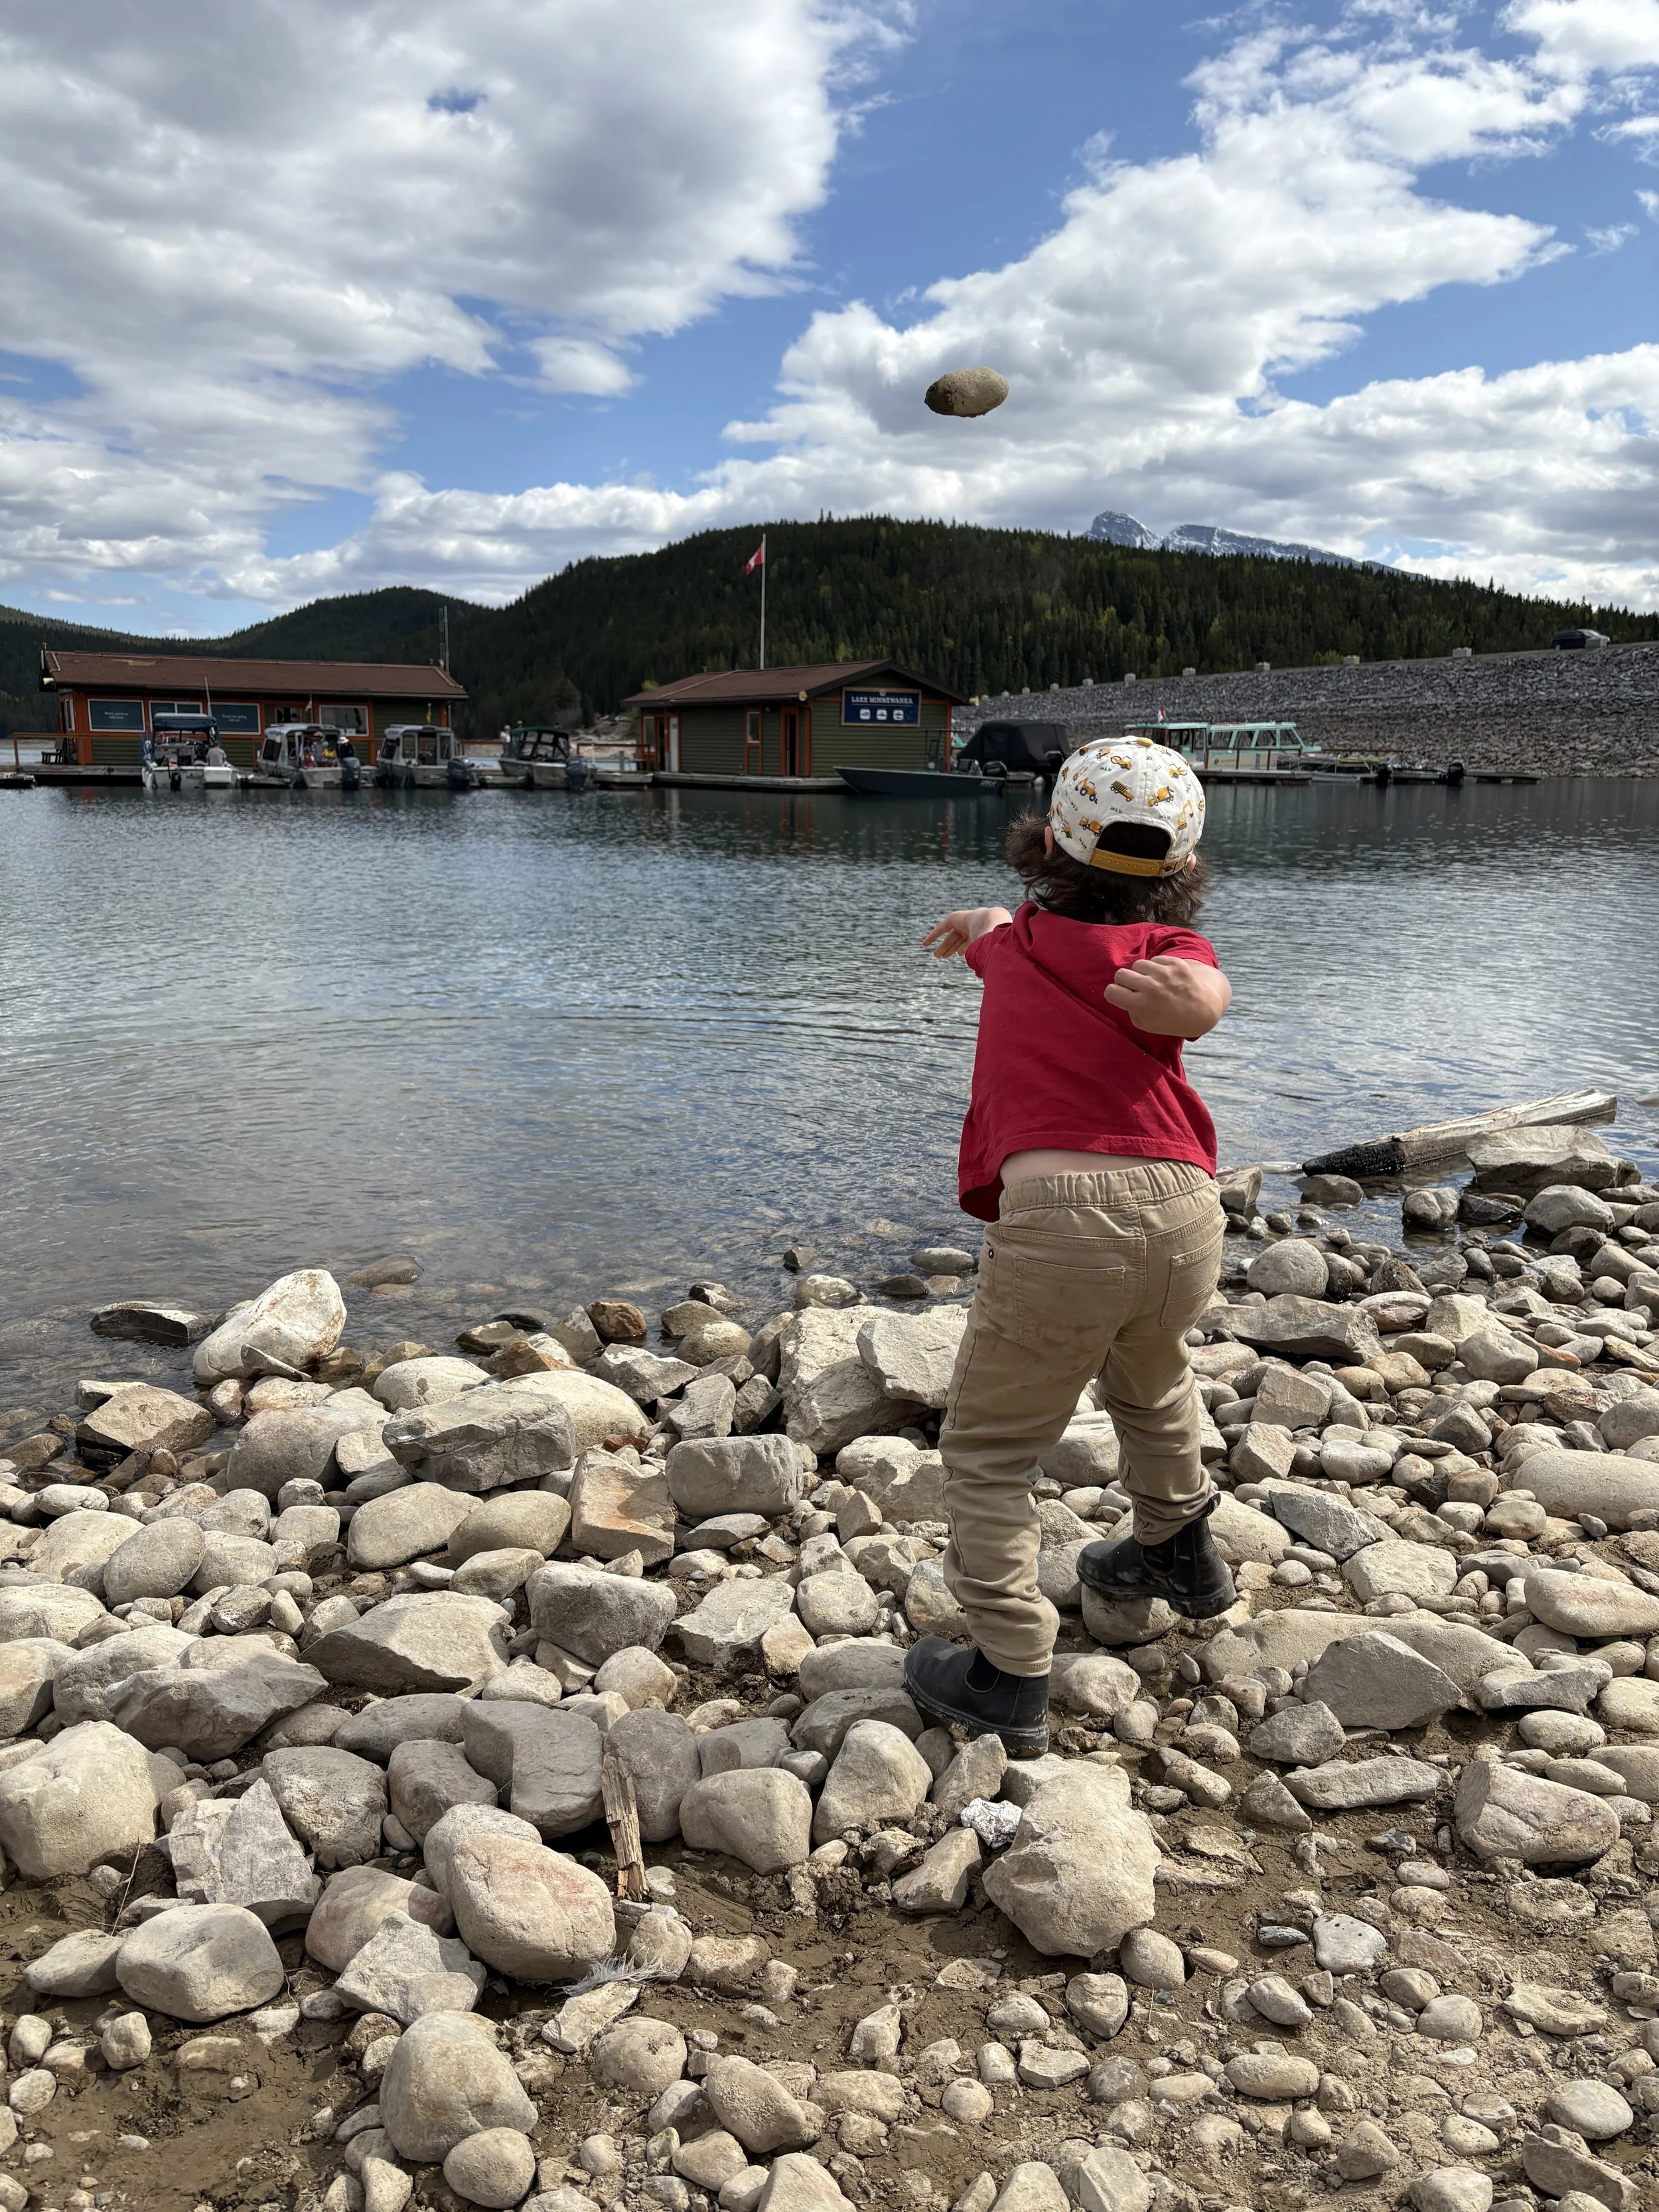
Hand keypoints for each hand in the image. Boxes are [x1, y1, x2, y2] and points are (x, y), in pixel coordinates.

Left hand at [922, 906, 1011, 957]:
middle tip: (942, 957)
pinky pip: (942, 928)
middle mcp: (972, 928)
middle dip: (950, 949)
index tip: (959, 955)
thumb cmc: (993, 940)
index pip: (969, 942)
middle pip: (958, 940)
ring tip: (936, 955)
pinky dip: (933, 936)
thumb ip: (986, 962)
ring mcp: (963, 923)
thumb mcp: (989, 954)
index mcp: (980, 935)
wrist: (992, 922)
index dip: (963, 948)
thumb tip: (991, 978)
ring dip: (943, 946)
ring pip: (950, 937)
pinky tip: (925, 944)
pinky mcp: (954, 919)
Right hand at [1103, 956, 1231, 1036]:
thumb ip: (1130, 1009)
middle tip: (1136, 988)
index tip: (1122, 996)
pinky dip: (1157, 968)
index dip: (1114, 994)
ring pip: (1138, 964)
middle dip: (1125, 981)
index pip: (1111, 991)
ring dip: (1142, 973)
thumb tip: (1121, 992)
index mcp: (1141, 1005)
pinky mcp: (1176, 963)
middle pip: (1120, 974)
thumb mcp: (1146, 1025)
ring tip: (1153, 982)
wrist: (1203, 1009)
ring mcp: (1164, 973)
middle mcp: (1151, 987)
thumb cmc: (1172, 1020)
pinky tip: (1166, 978)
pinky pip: (1155, 959)